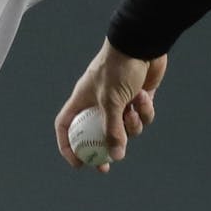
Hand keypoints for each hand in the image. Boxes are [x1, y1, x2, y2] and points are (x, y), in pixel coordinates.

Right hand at [54, 39, 166, 172]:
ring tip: (134, 111)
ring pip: (124, 126)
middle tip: (107, 166)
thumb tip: (116, 156)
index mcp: (82, 100)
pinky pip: (141, 115)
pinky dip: (145, 111)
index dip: (67, 145)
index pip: (66, 126)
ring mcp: (119, 100)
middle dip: (103, 149)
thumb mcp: (111, 101)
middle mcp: (98, 102)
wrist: (141, 44)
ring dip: (132, 125)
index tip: (78, 163)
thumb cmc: (118, 68)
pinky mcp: (138, 98)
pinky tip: (145, 96)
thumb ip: (112, 129)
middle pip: (96, 132)